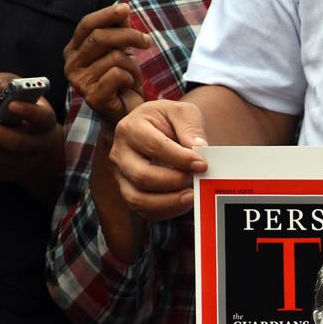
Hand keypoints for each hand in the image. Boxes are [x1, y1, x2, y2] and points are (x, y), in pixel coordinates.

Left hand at [0, 73, 60, 182]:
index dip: (28, 111)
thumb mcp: (20, 92)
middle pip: (18, 143)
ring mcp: (29, 161)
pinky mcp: (14, 172)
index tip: (11, 105)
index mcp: (45, 121)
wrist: (35, 140)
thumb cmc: (24, 111)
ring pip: (2, 157)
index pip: (41, 118)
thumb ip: (6, 83)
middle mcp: (41, 144)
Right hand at [64, 2, 148, 124]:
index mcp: (74, 51)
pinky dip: (130, 78)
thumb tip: (122, 10)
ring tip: (133, 76)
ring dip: (132, 65)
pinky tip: (128, 86)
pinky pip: (118, 75)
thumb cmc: (122, 84)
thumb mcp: (120, 53)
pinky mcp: (93, 97)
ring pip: (114, 57)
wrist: (126, 115)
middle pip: (101, 38)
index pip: (86, 25)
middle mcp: (71, 65)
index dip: (106, 15)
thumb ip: (118, 32)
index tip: (126, 9)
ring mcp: (79, 82)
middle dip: (129, 36)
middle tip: (147, 41)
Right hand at [109, 99, 208, 219]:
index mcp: (131, 128)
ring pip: (138, 199)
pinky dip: (167, 211)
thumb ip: (191, 127)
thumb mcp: (183, 113)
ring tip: (192, 195)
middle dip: (174, 181)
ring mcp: (122, 175)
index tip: (202, 164)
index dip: (180, 158)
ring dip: (169, 201)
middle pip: (143, 176)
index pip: (154, 146)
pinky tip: (185, 202)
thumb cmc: (171, 121)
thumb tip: (200, 148)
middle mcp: (120, 153)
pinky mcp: (130, 192)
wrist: (162, 130)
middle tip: (196, 178)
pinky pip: (144, 210)